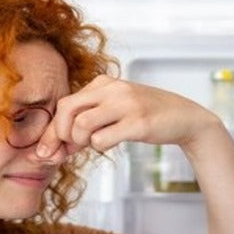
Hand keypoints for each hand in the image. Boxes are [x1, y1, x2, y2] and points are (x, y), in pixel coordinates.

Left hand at [36, 75, 222, 157]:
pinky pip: (102, 140)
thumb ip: (86, 122)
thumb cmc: (144, 116)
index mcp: (103, 82)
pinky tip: (112, 143)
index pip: (64, 104)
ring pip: (81, 126)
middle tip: (72, 148)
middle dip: (61, 135)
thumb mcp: (113, 110)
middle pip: (66, 111)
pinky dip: (100, 147)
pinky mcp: (138, 123)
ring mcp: (126, 104)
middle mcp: (113, 88)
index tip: (49, 151)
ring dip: (82, 143)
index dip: (52, 131)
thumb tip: (55, 147)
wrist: (184, 118)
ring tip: (95, 143)